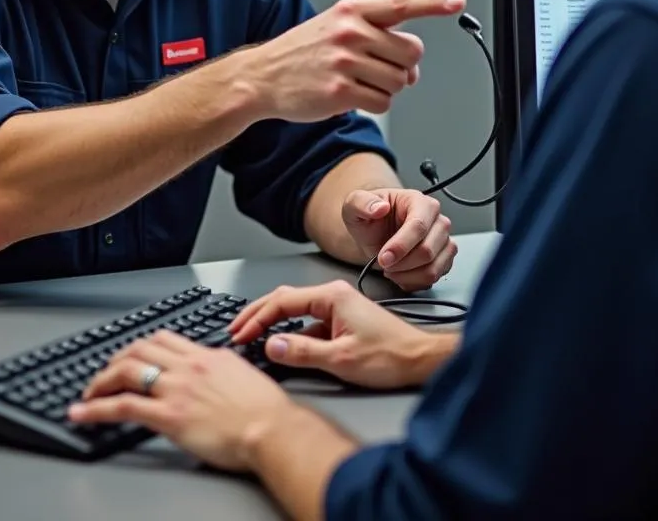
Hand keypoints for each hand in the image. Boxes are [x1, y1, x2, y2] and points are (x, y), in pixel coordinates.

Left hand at [68, 329, 296, 471]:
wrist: (272, 428)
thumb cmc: (266, 410)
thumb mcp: (243, 375)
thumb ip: (221, 369)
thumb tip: (214, 372)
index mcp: (206, 356)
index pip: (164, 339)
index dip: (141, 346)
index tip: (131, 355)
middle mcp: (187, 366)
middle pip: (140, 349)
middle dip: (115, 360)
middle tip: (103, 374)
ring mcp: (176, 389)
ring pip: (126, 371)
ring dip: (100, 381)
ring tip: (87, 393)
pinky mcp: (169, 416)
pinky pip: (123, 407)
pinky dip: (96, 409)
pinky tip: (82, 414)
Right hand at [228, 280, 451, 389]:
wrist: (421, 360)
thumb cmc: (391, 356)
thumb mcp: (341, 359)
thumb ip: (303, 352)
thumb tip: (272, 346)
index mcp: (332, 296)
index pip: (282, 301)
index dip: (257, 318)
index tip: (240, 333)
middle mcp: (334, 296)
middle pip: (285, 299)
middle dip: (258, 314)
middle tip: (236, 329)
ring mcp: (339, 308)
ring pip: (296, 311)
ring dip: (274, 323)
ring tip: (253, 337)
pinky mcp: (344, 322)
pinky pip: (310, 323)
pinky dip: (291, 332)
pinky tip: (284, 347)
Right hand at [245, 0, 465, 121]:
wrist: (262, 76)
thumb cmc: (304, 51)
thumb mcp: (335, 24)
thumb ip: (377, 32)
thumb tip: (413, 61)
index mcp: (351, 10)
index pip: (401, 4)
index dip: (433, 3)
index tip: (457, 2)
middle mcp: (349, 32)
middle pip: (411, 53)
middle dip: (403, 65)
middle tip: (379, 67)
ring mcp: (344, 62)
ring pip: (400, 82)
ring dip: (388, 87)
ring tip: (359, 81)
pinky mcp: (339, 92)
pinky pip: (383, 103)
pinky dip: (374, 104)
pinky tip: (351, 95)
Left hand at [342, 188, 455, 291]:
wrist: (376, 230)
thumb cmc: (370, 215)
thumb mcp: (355, 204)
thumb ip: (362, 202)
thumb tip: (379, 207)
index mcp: (420, 202)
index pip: (418, 226)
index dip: (400, 246)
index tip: (383, 258)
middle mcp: (437, 220)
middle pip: (428, 251)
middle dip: (401, 263)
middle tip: (383, 263)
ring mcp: (443, 241)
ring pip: (433, 268)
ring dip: (407, 275)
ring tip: (389, 269)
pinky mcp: (444, 259)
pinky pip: (433, 279)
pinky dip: (412, 282)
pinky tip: (399, 274)